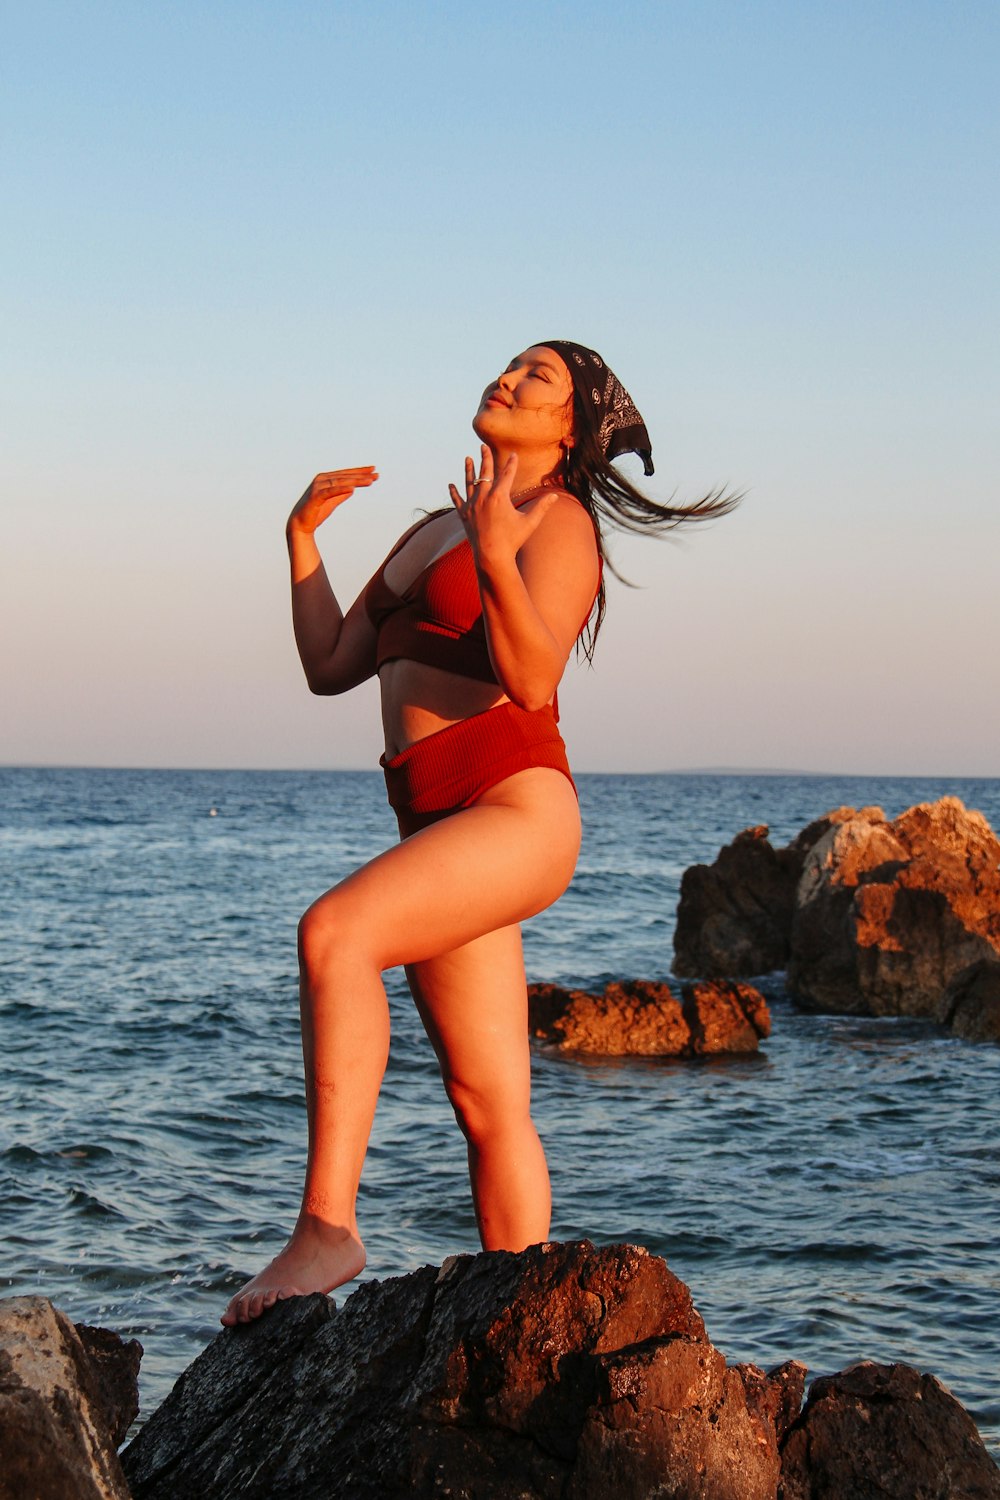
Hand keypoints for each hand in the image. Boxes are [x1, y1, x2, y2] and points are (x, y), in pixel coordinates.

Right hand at [287, 466, 377, 536]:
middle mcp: (322, 479)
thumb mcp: (332, 502)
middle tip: (376, 475)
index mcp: (326, 479)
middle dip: (362, 476)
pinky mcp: (316, 497)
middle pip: (345, 476)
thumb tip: (352, 489)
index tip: (374, 470)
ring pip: (340, 482)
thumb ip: (341, 494)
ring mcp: (318, 487)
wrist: (301, 524)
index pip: (346, 474)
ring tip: (370, 481)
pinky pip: (330, 492)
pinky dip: (341, 490)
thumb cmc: (316, 512)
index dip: (360, 472)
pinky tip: (352, 489)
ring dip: (356, 481)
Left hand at [447, 447, 557, 562]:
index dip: (512, 464)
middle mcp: (483, 497)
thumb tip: (555, 496)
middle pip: (484, 472)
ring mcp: (472, 506)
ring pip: (469, 483)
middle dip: (485, 458)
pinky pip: (457, 501)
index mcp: (499, 497)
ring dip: (469, 470)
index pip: (507, 475)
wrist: (492, 557)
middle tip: (483, 446)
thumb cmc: (512, 541)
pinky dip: (454, 493)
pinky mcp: (464, 516)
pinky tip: (450, 485)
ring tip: (467, 458)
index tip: (514, 455)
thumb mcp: (529, 523)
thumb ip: (541, 507)